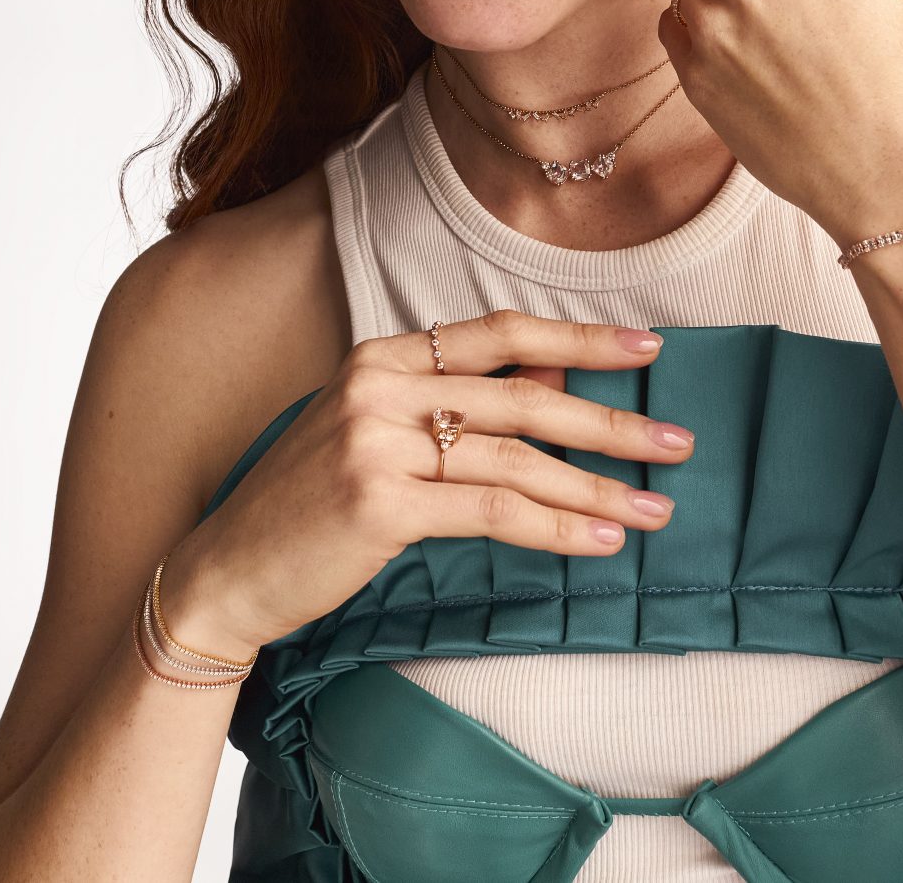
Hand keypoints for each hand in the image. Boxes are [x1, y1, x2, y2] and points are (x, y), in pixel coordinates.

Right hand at [165, 312, 692, 653]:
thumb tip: (562, 384)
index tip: (649, 348)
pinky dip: (555, 526)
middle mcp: (381, 383)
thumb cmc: (311, 504)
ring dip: (596, 485)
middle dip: (610, 419)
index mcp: (384, 355)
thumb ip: (462, 405)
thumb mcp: (382, 435)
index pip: (502, 333)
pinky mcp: (379, 501)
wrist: (225, 570)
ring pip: (516, 457)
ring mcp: (377, 440)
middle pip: (524, 393)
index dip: (581, 339)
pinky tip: (599, 542)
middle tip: (677, 440)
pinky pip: (492, 510)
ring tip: (654, 508)